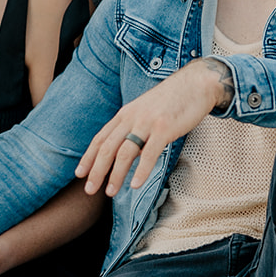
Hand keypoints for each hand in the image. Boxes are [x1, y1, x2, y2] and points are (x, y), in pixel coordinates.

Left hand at [76, 58, 233, 197]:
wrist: (196, 83)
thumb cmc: (172, 100)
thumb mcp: (145, 110)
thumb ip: (134, 128)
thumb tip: (127, 152)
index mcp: (125, 114)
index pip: (101, 138)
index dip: (88, 157)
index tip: (79, 174)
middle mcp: (132, 117)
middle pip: (108, 147)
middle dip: (96, 170)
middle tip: (89, 190)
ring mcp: (147, 122)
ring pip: (125, 152)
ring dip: (115, 175)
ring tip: (111, 192)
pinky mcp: (164, 128)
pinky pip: (149, 153)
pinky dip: (141, 171)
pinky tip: (136, 185)